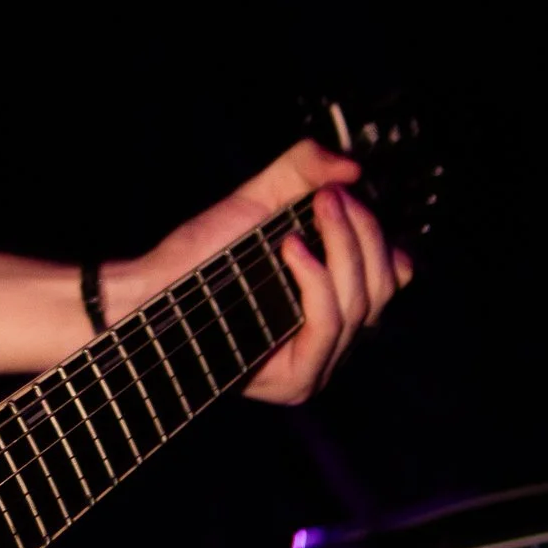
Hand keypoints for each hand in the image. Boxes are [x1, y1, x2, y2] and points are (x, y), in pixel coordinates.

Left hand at [103, 138, 407, 404]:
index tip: (348, 195)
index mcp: (337, 298)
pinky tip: (293, 249)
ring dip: (342, 247)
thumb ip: (303, 169)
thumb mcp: (259, 197)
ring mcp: (320, 361)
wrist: (153, 289)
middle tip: (329, 196)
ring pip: (361, 304)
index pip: (394, 274)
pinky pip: (328, 324)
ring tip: (314, 210)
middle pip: (384, 286)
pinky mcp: (297, 379)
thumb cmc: (202, 253)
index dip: (380, 232)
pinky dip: (316, 281)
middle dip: (363, 232)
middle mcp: (335, 334)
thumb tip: (352, 168)